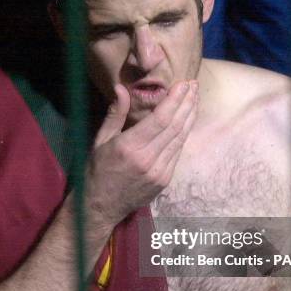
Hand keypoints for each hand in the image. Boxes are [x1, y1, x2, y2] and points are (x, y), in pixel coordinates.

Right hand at [85, 80, 198, 226]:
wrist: (100, 207)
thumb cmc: (96, 170)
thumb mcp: (100, 141)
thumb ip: (115, 114)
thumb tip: (121, 88)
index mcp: (129, 147)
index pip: (160, 119)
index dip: (175, 100)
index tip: (184, 84)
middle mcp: (147, 160)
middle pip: (175, 127)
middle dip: (187, 104)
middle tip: (194, 85)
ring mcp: (159, 172)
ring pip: (180, 139)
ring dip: (189, 117)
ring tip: (194, 98)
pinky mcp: (164, 180)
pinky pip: (177, 152)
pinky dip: (183, 134)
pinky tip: (187, 121)